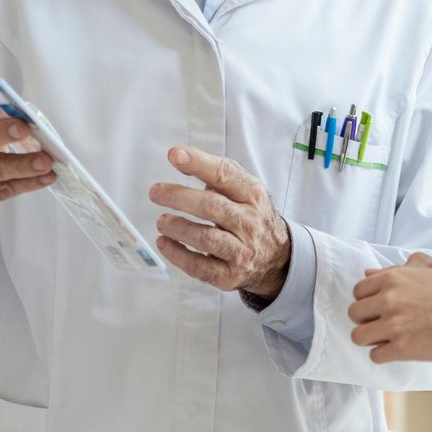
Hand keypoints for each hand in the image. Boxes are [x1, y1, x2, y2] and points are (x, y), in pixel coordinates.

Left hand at [150, 147, 290, 294]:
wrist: (276, 257)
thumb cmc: (249, 216)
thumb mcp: (243, 189)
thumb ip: (215, 172)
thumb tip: (179, 158)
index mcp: (252, 195)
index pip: (225, 175)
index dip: (198, 163)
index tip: (175, 156)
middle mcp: (249, 222)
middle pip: (211, 207)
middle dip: (178, 197)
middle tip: (156, 192)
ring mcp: (241, 251)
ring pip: (205, 239)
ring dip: (177, 228)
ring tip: (162, 221)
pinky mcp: (230, 275)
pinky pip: (199, 267)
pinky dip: (177, 254)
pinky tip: (164, 243)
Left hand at [348, 253, 431, 362]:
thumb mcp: (427, 269)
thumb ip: (395, 268)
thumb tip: (368, 273)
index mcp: (392, 278)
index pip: (358, 291)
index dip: (367, 300)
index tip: (378, 307)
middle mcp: (388, 300)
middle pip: (354, 313)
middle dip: (366, 320)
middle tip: (381, 323)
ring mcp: (394, 325)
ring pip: (358, 336)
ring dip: (370, 339)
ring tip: (385, 338)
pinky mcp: (402, 348)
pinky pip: (375, 356)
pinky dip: (383, 355)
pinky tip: (396, 350)